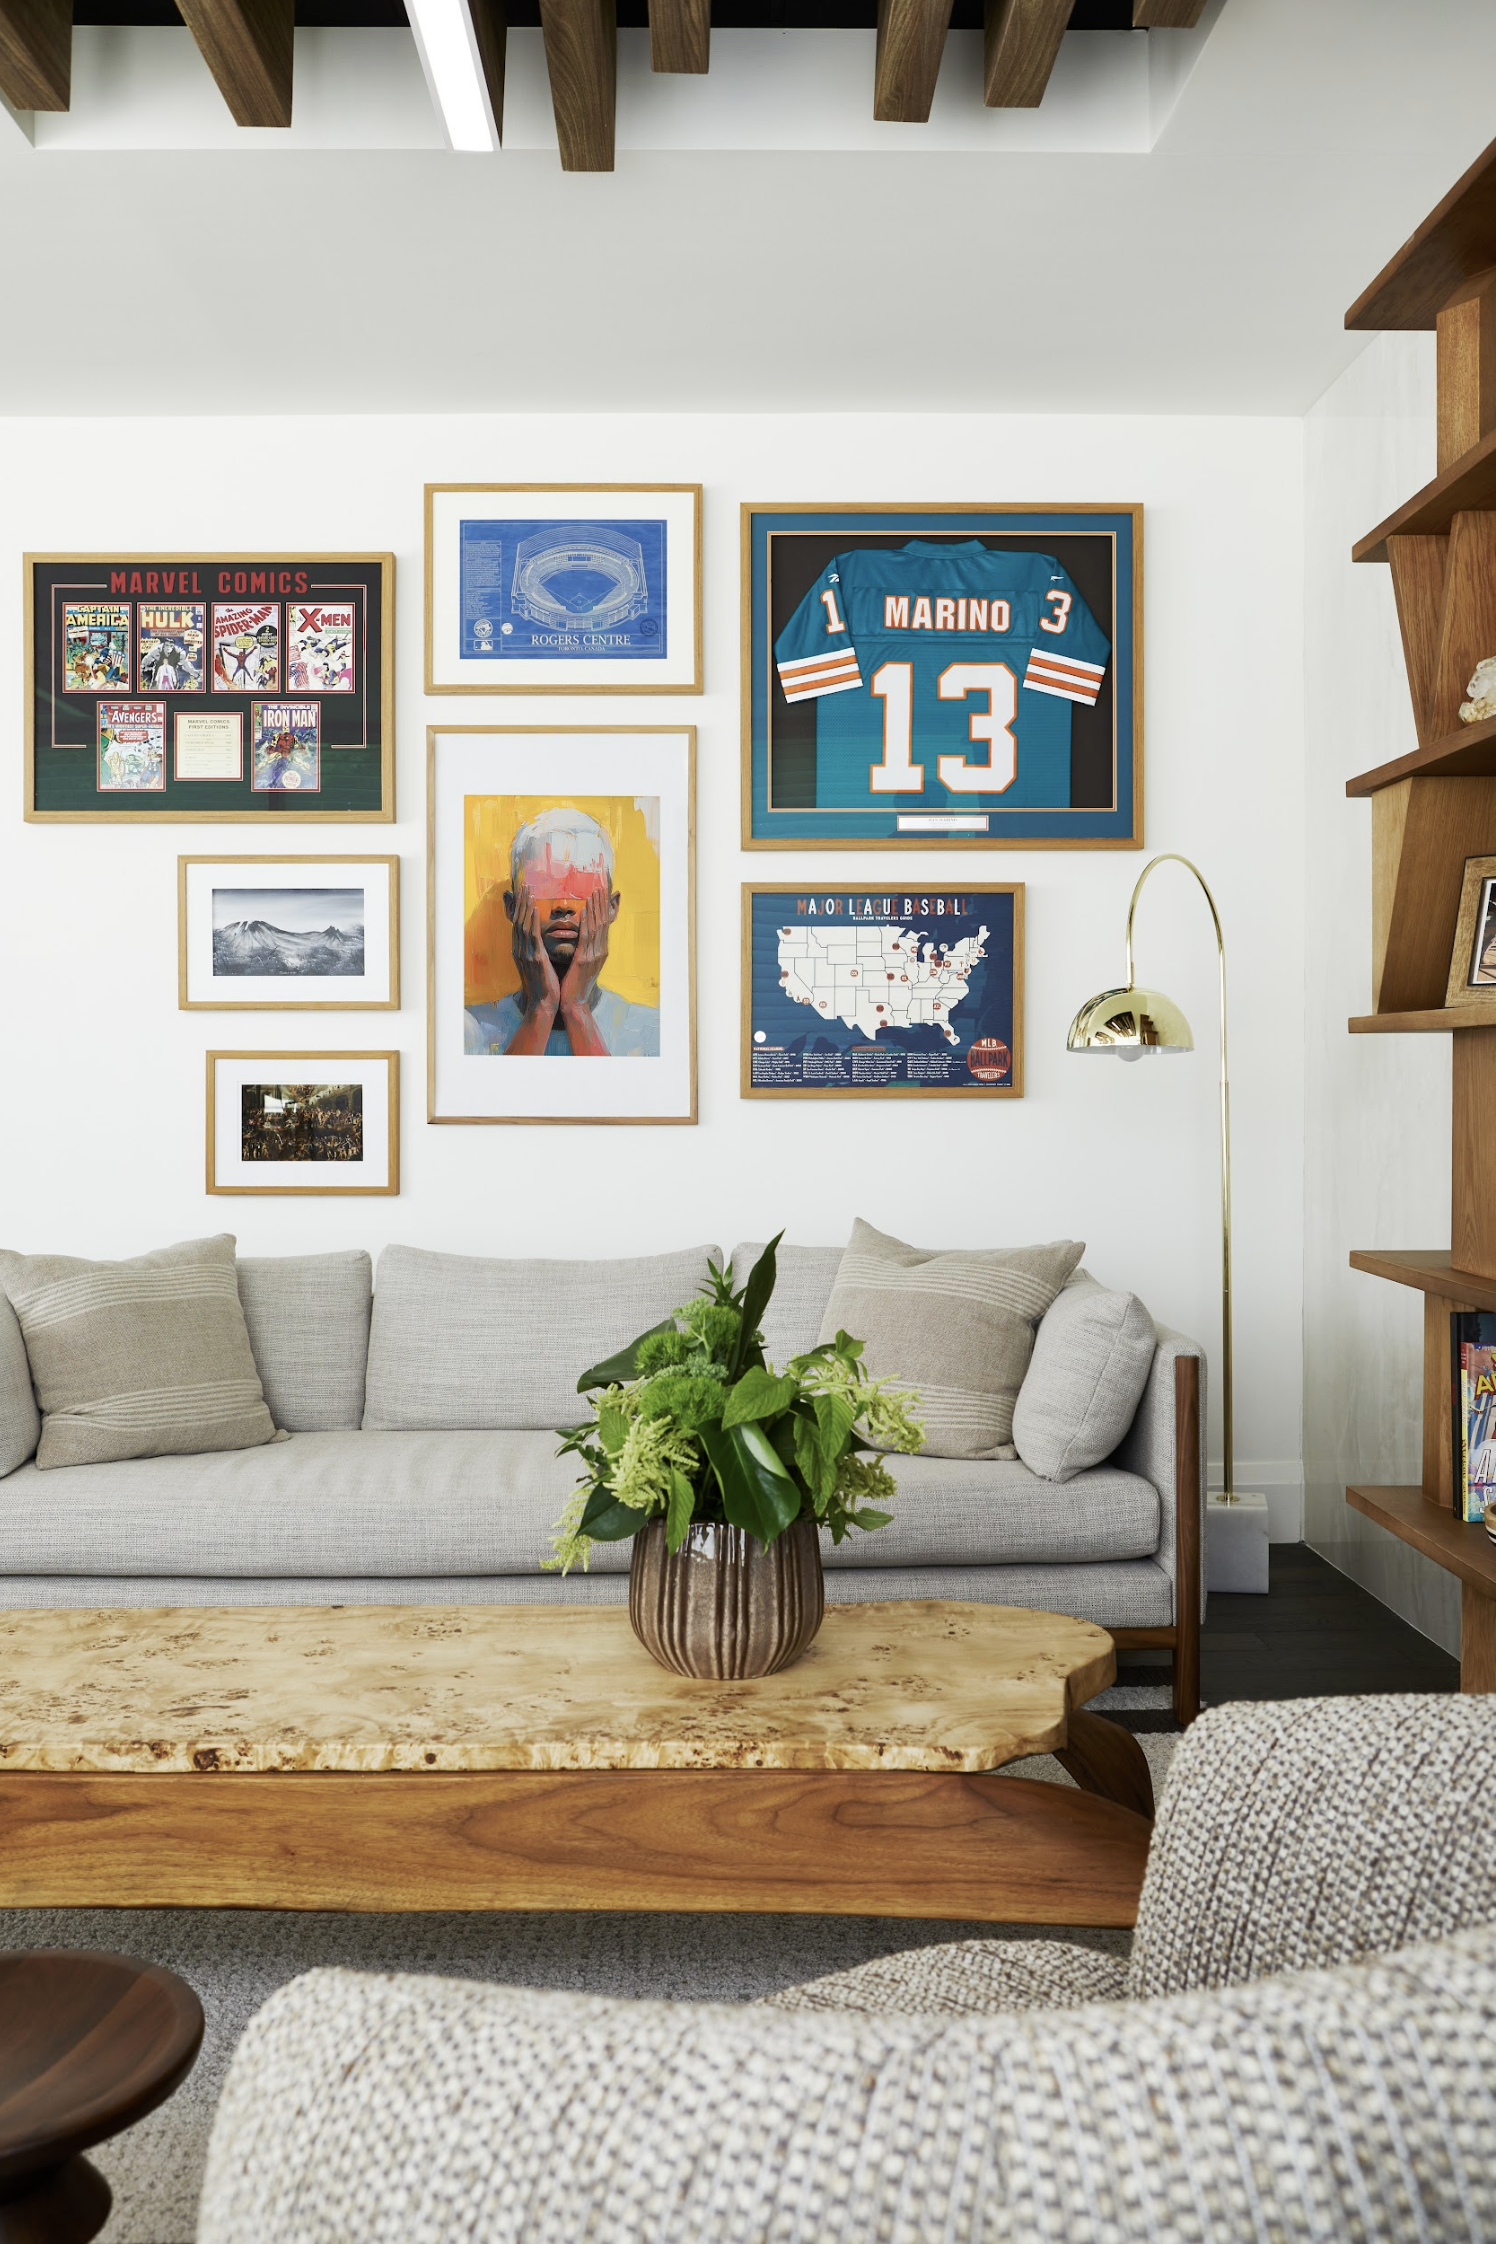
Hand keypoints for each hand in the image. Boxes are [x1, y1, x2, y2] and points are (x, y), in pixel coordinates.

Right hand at [511, 881, 560, 1018]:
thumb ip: (537, 950)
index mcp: (520, 951)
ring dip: (526, 906)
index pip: (518, 924)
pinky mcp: (535, 958)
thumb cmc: (545, 985)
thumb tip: (541, 940)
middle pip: (517, 921)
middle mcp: (520, 950)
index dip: (520, 908)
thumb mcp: (539, 964)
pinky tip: (535, 909)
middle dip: (520, 902)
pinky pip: (532, 936)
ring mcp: (525, 954)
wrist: (544, 1004)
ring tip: (528, 890)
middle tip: (523, 885)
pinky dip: (532, 920)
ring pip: (523, 925)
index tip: (523, 893)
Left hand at [559, 888, 608, 1020]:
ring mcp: (594, 956)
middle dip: (601, 904)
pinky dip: (585, 924)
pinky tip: (583, 913)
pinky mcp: (584, 961)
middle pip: (602, 923)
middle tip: (601, 886)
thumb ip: (584, 949)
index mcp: (600, 952)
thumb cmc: (574, 984)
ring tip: (594, 893)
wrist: (573, 1003)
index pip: (603, 925)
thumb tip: (582, 935)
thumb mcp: (582, 964)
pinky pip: (585, 939)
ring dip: (594, 909)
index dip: (602, 908)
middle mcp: (600, 952)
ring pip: (595, 928)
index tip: (600, 893)